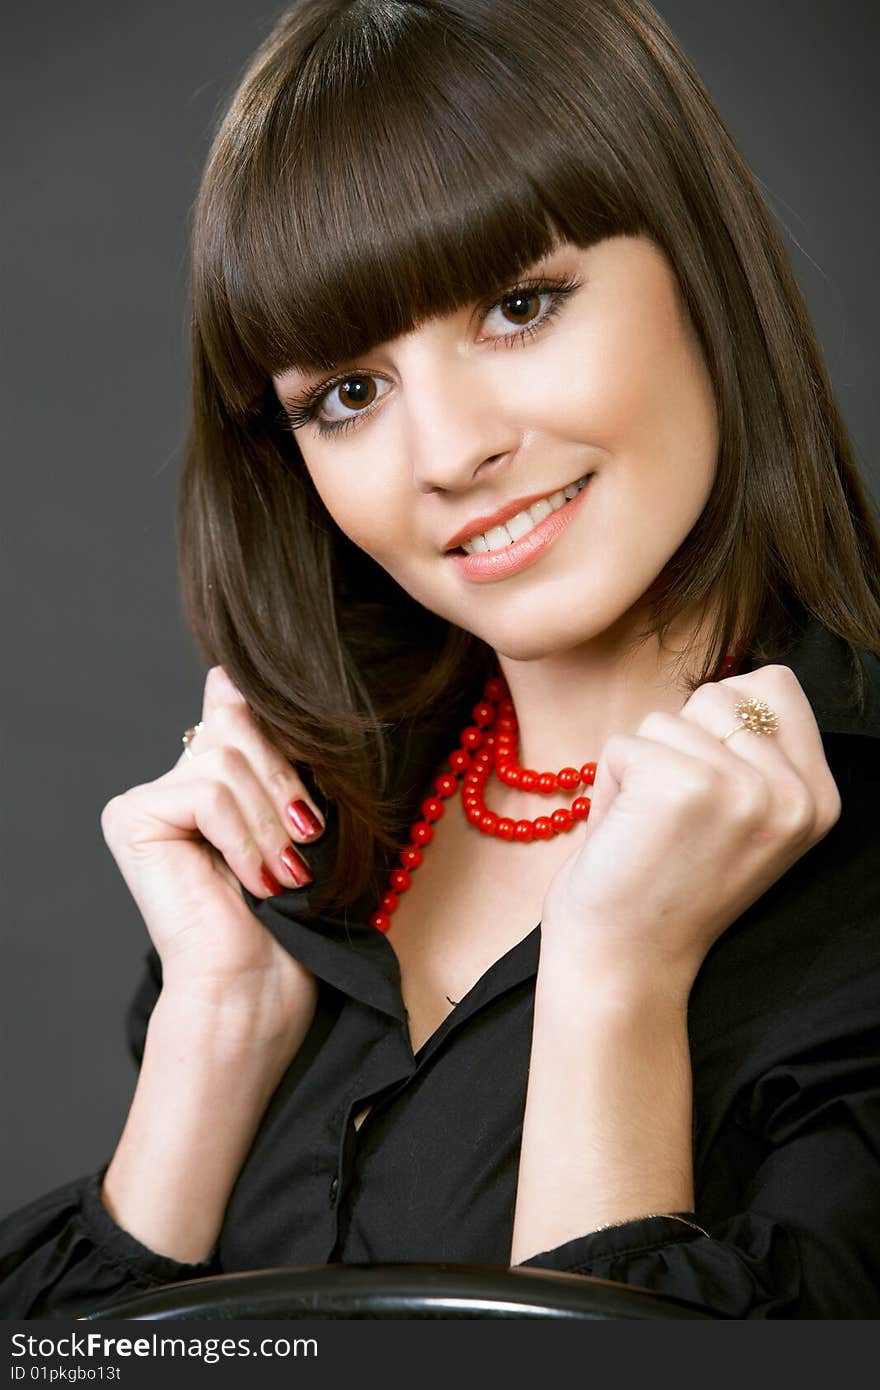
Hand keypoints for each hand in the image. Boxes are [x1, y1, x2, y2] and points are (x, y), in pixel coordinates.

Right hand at [100, 666, 324, 1031]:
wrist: (253, 990)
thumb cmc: (289, 918)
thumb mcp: (301, 816)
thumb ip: (275, 751)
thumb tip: (239, 679)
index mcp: (211, 775)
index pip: (235, 701)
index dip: (274, 721)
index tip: (303, 779)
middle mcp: (173, 779)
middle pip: (238, 721)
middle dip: (286, 782)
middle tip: (306, 839)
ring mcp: (147, 798)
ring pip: (227, 760)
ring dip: (272, 822)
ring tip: (284, 873)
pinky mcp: (132, 817)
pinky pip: (208, 793)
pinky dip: (245, 839)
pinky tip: (256, 882)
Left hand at [541, 665, 841, 994]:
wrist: (625, 963)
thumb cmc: (665, 885)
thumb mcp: (742, 817)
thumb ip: (751, 753)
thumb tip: (727, 685)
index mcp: (817, 798)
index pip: (775, 684)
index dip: (719, 723)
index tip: (707, 794)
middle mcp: (794, 794)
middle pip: (717, 692)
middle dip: (676, 745)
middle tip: (672, 819)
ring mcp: (745, 789)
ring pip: (664, 718)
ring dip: (638, 769)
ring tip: (648, 832)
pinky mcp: (684, 786)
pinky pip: (624, 743)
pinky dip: (608, 784)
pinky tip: (626, 836)